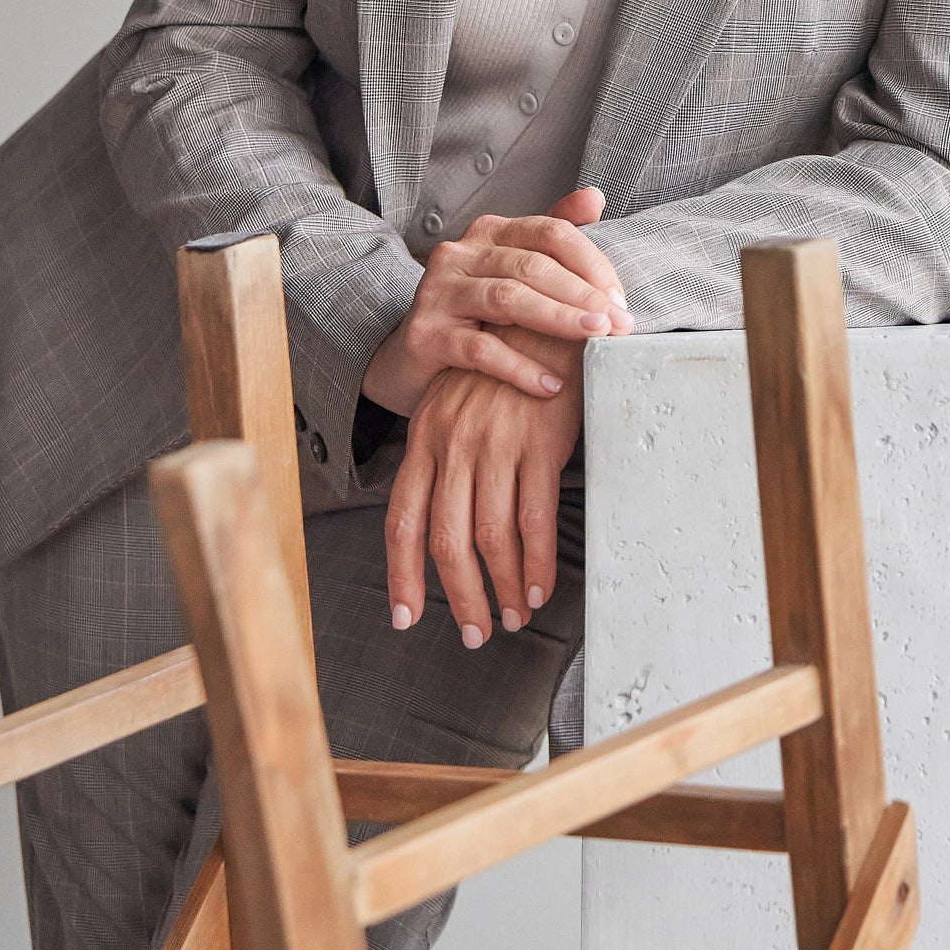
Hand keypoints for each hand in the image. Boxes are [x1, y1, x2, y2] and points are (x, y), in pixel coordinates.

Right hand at [361, 187, 629, 417]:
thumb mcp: (511, 271)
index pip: (549, 232)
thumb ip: (551, 236)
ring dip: (558, 320)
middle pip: (532, 265)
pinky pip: (480, 349)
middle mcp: (460, 254)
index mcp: (489, 234)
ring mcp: (438, 292)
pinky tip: (551, 385)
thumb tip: (595, 197)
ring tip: (594, 340)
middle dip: (582, 295)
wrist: (410, 359)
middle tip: (619, 324)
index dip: (590, 262)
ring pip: (508, 299)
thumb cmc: (473, 316)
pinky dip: (520, 367)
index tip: (620, 298)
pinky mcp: (425, 334)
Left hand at [385, 326, 582, 643]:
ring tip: (512, 616)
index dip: (403, 576)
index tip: (406, 616)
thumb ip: (445, 455)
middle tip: (475, 633)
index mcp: (424, 437)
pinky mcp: (537, 444)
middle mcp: (452, 443)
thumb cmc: (504, 365)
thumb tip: (444, 517)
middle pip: (444, 541)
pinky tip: (539, 588)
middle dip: (459, 597)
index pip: (402, 520)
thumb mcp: (456, 404)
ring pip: (489, 539)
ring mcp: (494, 444)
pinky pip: (533, 520)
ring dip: (501, 589)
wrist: (548, 315)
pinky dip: (536, 564)